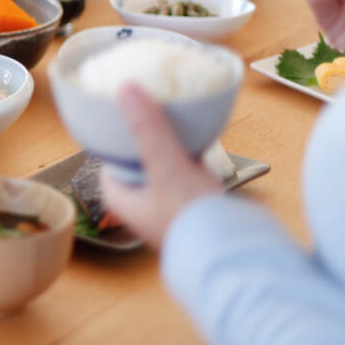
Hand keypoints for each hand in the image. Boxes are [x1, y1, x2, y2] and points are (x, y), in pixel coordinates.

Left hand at [99, 84, 221, 248]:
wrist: (234, 255)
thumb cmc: (192, 219)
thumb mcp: (165, 166)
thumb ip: (147, 129)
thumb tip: (125, 89)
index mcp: (118, 197)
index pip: (109, 155)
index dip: (120, 132)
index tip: (131, 108)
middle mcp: (138, 204)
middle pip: (137, 157)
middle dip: (149, 136)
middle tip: (159, 110)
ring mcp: (164, 206)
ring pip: (162, 164)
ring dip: (172, 146)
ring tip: (180, 121)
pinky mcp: (190, 207)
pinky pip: (185, 173)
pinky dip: (191, 157)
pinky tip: (202, 144)